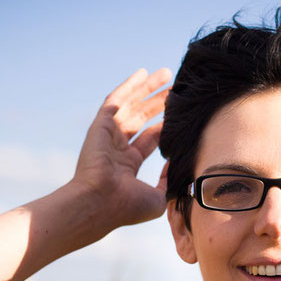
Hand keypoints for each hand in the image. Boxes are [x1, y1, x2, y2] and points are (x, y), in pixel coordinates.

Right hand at [69, 67, 171, 227]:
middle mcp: (117, 148)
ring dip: (147, 89)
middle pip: (141, 118)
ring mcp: (108, 135)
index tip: (179, 114)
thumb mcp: (157, 198)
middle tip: (175, 90)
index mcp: (127, 165)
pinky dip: (128, 86)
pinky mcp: (101, 125)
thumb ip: (168, 181)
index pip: (149, 139)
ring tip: (166, 74)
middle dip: (158, 103)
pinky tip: (142, 73)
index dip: (163, 125)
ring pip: (131, 105)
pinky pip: (115, 100)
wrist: (101, 203)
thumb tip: (176, 165)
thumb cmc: (127, 207)